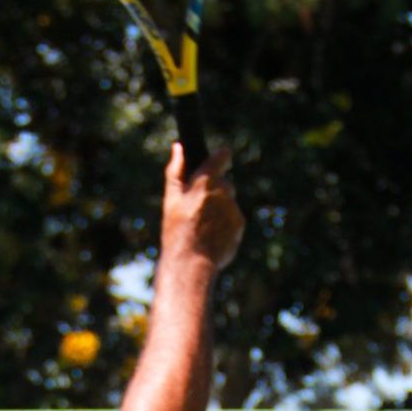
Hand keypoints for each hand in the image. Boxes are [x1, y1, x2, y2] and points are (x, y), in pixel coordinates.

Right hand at [162, 143, 243, 272]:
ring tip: (202, 226)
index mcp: (206, 181)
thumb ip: (176, 171)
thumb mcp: (171, 199)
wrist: (191, 263)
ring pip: (228, 202)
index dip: (221, 157)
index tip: (221, 158)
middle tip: (198, 207)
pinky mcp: (240, 224)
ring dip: (219, 208)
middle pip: (225, 182)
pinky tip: (211, 235)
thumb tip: (178, 147)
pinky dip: (225, 223)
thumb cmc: (177, 231)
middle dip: (215, 190)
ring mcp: (233, 208)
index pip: (222, 157)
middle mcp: (224, 192)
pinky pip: (233, 218)